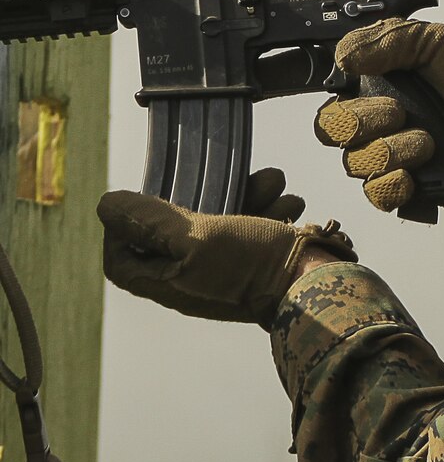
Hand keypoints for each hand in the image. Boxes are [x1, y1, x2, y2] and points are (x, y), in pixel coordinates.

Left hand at [97, 168, 355, 328]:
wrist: (318, 283)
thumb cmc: (252, 265)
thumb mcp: (196, 237)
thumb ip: (151, 221)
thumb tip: (107, 206)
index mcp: (170, 281)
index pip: (123, 260)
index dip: (123, 229)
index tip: (142, 198)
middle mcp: (195, 277)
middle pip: (179, 230)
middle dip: (205, 193)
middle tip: (225, 177)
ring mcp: (229, 269)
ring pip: (224, 219)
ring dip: (249, 193)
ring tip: (272, 184)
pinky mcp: (259, 260)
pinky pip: (255, 226)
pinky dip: (269, 208)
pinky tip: (286, 203)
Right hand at [315, 18, 443, 212]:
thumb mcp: (435, 43)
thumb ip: (389, 39)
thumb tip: (344, 56)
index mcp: (373, 90)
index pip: (332, 98)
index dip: (342, 95)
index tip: (368, 85)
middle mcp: (372, 126)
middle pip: (332, 131)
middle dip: (363, 121)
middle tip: (400, 113)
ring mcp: (386, 159)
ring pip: (356, 162)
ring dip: (390, 150)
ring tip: (427, 143)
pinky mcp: (404, 189)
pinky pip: (376, 194)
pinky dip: (391, 184)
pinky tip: (412, 175)